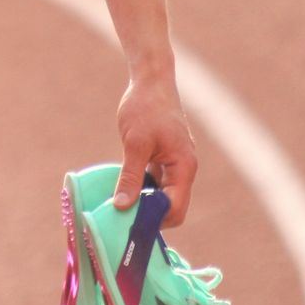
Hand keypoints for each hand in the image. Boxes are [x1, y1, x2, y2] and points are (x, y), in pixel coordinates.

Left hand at [112, 73, 198, 225]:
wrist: (151, 80)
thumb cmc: (145, 107)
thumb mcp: (135, 143)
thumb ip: (131, 176)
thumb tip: (122, 206)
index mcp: (183, 167)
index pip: (175, 208)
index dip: (155, 220)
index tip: (129, 224)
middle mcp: (183, 169)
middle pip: (171, 206)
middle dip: (150, 215)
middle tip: (122, 219)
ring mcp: (174, 164)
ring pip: (162, 195)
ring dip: (145, 203)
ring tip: (120, 207)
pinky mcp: (163, 158)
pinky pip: (155, 182)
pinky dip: (143, 189)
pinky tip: (124, 188)